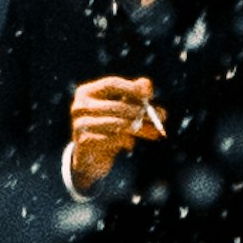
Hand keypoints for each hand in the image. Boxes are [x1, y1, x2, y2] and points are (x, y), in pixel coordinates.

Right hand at [64, 75, 165, 191]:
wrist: (89, 159)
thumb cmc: (108, 127)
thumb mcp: (121, 108)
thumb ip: (134, 94)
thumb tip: (147, 84)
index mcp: (86, 92)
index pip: (111, 84)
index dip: (132, 88)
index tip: (150, 95)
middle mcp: (79, 106)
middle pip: (117, 105)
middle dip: (142, 111)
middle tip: (163, 116)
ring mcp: (79, 124)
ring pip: (118, 123)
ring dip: (140, 128)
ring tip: (154, 133)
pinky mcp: (84, 142)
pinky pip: (114, 139)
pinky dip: (127, 142)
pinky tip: (129, 145)